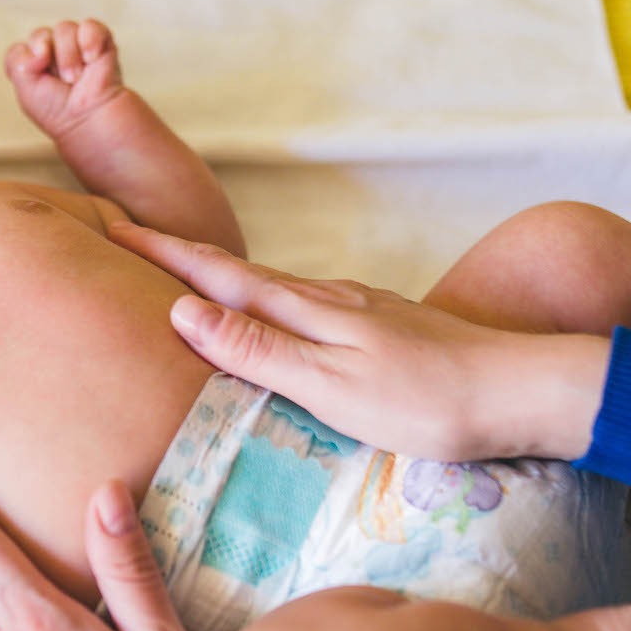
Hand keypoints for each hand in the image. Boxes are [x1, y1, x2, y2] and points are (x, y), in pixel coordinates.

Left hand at [4, 18, 127, 139]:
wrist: (88, 119)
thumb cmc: (58, 110)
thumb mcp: (25, 89)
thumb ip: (17, 61)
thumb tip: (39, 47)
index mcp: (33, 66)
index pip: (19, 49)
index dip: (26, 59)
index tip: (36, 74)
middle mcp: (53, 53)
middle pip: (40, 35)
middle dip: (48, 56)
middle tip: (63, 80)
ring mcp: (77, 45)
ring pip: (64, 29)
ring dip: (68, 54)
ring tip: (76, 77)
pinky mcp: (100, 42)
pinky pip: (90, 26)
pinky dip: (90, 39)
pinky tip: (91, 58)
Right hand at [111, 222, 611, 461]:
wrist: (523, 392)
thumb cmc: (427, 403)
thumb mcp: (332, 386)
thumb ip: (258, 349)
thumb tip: (182, 310)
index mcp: (305, 311)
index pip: (213, 277)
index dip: (159, 253)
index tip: (107, 226)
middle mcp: (326, 298)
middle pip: (234, 271)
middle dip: (176, 254)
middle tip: (124, 235)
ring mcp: (356, 308)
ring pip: (269, 286)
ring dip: (218, 276)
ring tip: (179, 273)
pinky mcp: (381, 326)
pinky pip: (301, 303)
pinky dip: (264, 299)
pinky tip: (271, 311)